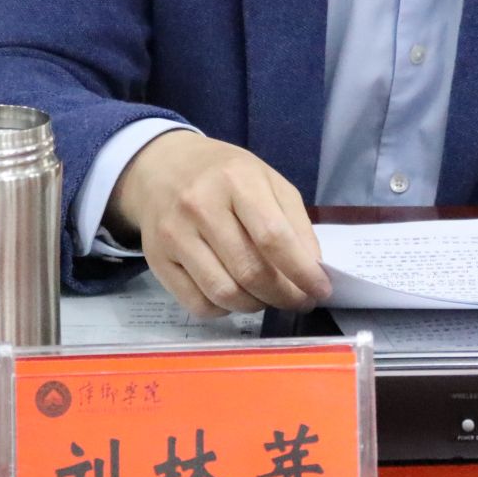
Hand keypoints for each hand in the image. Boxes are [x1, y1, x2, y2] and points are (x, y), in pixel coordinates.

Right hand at [109, 129, 330, 316]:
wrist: (163, 166)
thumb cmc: (225, 176)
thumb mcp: (268, 182)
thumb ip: (295, 223)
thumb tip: (313, 272)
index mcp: (237, 180)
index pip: (274, 238)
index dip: (302, 272)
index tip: (320, 291)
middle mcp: (201, 206)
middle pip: (250, 271)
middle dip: (283, 295)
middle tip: (298, 300)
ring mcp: (174, 234)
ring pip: (224, 293)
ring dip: (255, 306)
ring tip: (267, 297)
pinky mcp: (157, 260)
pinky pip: (197, 303)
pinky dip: (224, 310)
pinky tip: (235, 296)